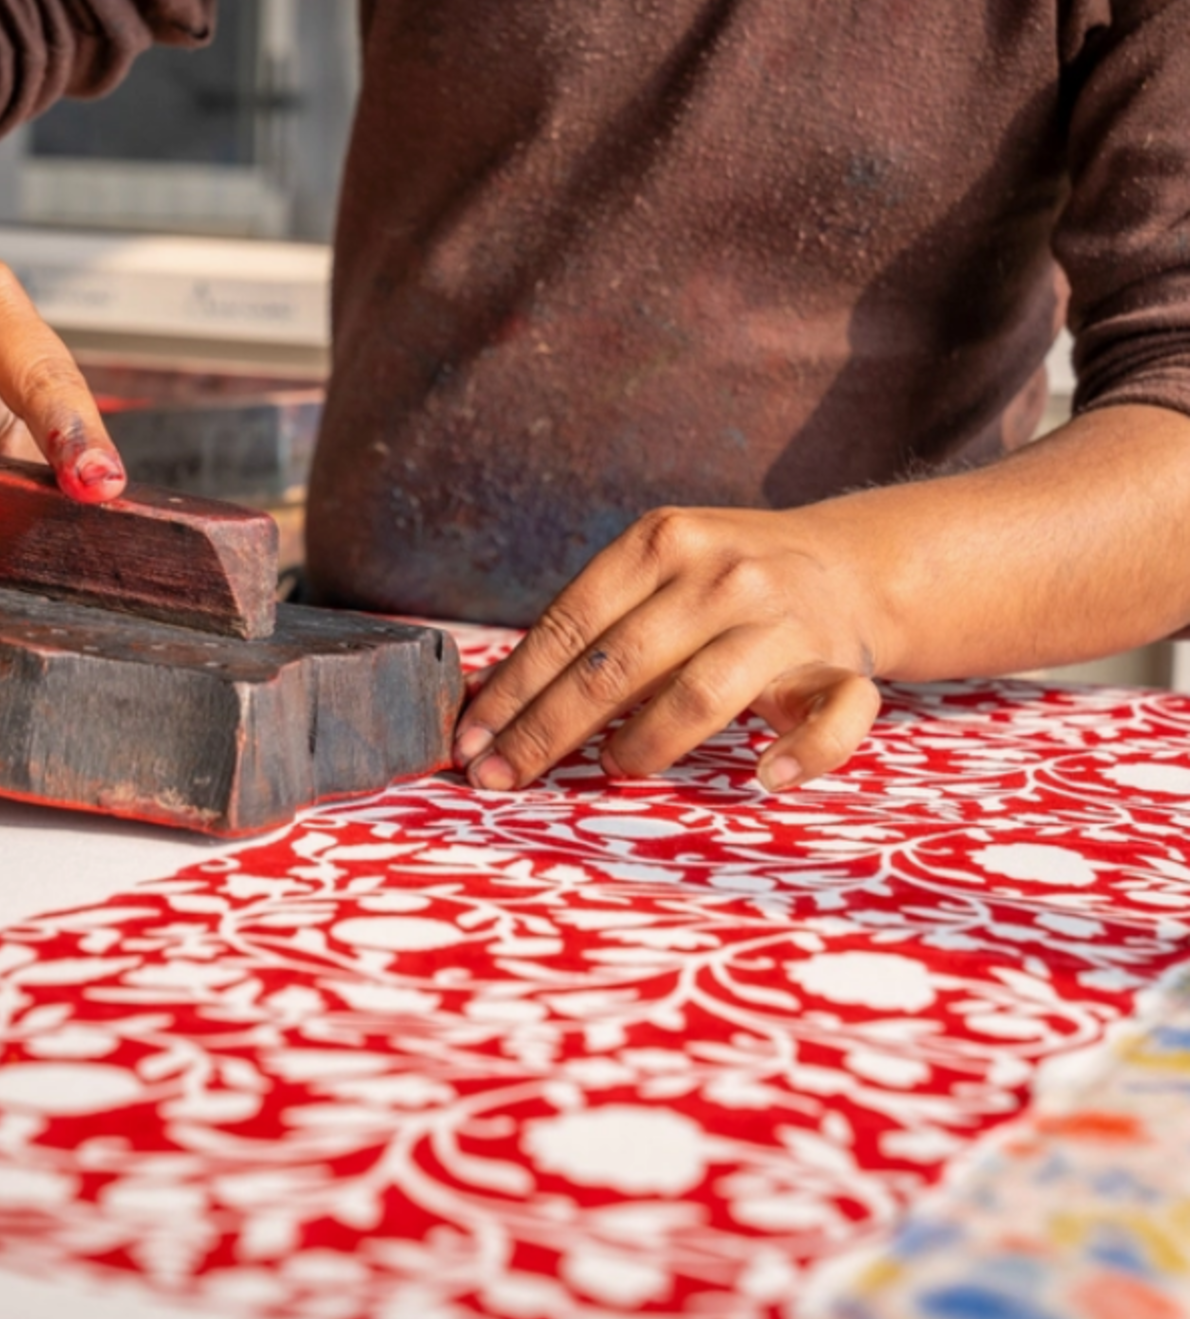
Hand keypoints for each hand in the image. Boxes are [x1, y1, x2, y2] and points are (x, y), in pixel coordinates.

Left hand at [453, 506, 883, 795]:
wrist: (850, 564)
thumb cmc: (720, 582)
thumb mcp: (655, 571)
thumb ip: (588, 625)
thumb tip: (486, 700)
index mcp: (662, 541)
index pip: (570, 623)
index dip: (513, 688)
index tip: (469, 740)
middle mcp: (722, 575)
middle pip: (619, 664)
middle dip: (547, 730)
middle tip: (500, 778)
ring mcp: (784, 620)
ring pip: (704, 693)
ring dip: (646, 743)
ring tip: (613, 768)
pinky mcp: (842, 666)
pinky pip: (833, 718)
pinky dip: (804, 753)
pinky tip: (765, 776)